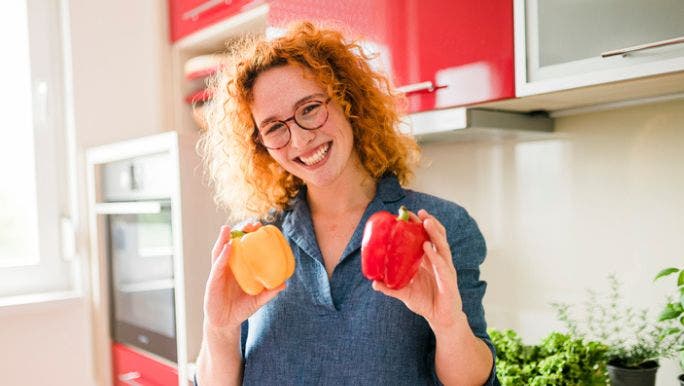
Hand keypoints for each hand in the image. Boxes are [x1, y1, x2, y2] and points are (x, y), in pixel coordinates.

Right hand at [203, 223, 284, 336]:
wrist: (226, 324)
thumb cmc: (241, 309)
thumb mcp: (258, 300)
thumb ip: (269, 293)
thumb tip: (284, 283)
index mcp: (238, 268)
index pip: (242, 247)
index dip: (249, 236)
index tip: (260, 227)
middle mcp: (227, 267)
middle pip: (230, 244)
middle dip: (238, 232)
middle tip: (250, 225)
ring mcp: (218, 272)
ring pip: (219, 251)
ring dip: (224, 239)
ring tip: (228, 228)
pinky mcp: (212, 281)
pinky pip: (217, 266)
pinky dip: (222, 256)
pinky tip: (228, 247)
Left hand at [372, 209, 463, 332]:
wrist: (440, 319)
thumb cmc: (426, 302)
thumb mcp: (404, 293)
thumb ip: (390, 288)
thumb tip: (373, 283)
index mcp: (429, 260)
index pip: (427, 237)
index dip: (420, 225)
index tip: (409, 214)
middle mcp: (439, 261)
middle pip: (436, 237)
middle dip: (429, 223)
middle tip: (419, 213)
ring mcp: (446, 269)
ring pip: (443, 246)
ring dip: (435, 233)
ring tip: (426, 222)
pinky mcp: (449, 281)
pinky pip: (443, 265)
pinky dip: (435, 255)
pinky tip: (428, 247)